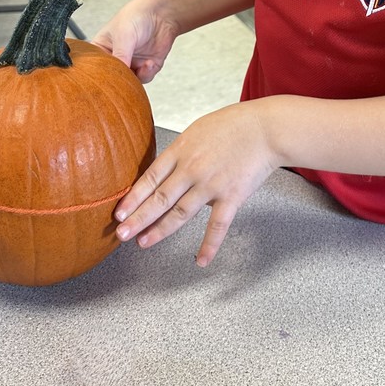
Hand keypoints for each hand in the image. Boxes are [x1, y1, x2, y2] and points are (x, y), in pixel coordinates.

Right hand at [92, 1, 178, 82]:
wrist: (163, 13)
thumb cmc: (138, 16)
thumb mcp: (123, 35)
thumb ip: (119, 55)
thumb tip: (116, 76)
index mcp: (102, 47)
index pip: (95, 66)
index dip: (100, 73)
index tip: (106, 78)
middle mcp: (116, 56)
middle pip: (112, 77)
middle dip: (120, 78)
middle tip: (125, 76)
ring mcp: (131, 62)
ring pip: (128, 81)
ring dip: (135, 77)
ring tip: (142, 64)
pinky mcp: (146, 66)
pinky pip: (144, 78)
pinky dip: (147, 73)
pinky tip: (149, 63)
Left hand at [114, 102, 277, 265]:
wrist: (265, 128)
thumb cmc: (234, 125)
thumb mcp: (198, 129)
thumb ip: (182, 151)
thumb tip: (169, 172)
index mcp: (182, 150)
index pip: (150, 178)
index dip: (133, 197)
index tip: (118, 212)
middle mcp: (192, 169)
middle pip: (159, 198)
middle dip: (137, 218)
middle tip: (120, 234)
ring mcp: (210, 185)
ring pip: (179, 213)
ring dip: (160, 230)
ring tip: (143, 243)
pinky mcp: (231, 197)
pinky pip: (216, 226)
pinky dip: (208, 245)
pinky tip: (200, 260)